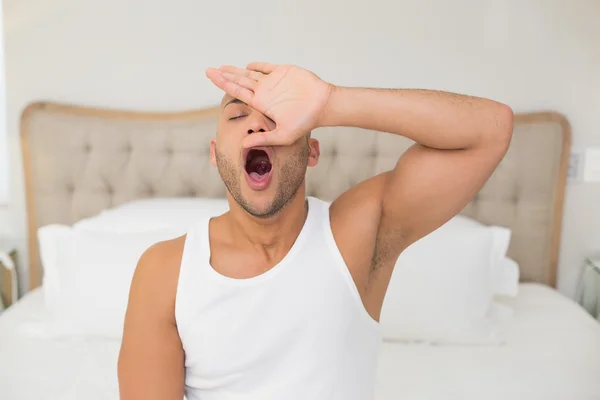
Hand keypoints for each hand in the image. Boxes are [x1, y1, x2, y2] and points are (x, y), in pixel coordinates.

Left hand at [206, 62, 333, 147]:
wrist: (323, 106)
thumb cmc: (305, 122)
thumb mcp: (283, 135)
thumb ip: (263, 139)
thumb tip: (243, 145)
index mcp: (261, 104)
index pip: (238, 93)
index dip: (224, 85)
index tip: (212, 78)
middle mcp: (265, 92)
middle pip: (240, 82)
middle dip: (224, 76)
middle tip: (208, 71)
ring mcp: (273, 82)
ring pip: (249, 74)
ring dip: (236, 70)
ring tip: (221, 67)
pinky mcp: (283, 72)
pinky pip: (267, 67)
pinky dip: (257, 66)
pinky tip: (247, 66)